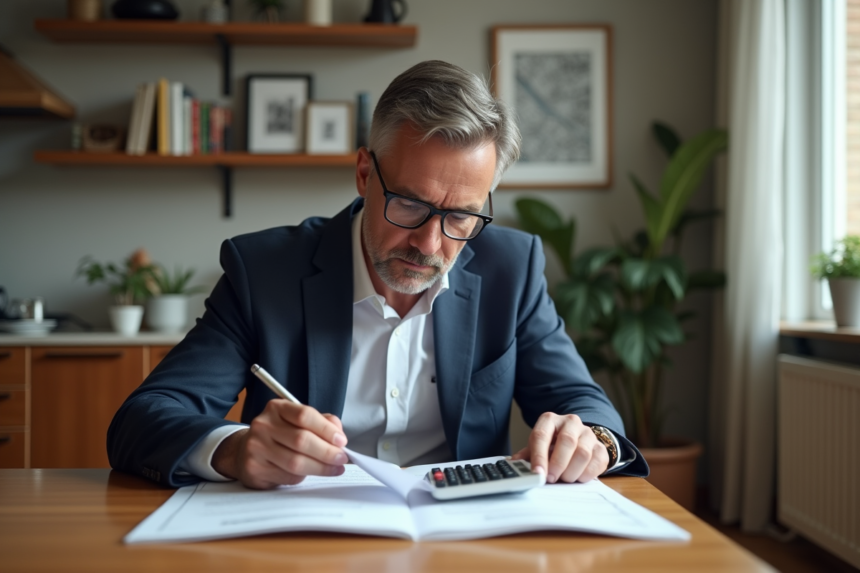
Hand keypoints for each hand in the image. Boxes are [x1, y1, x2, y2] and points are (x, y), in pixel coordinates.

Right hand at [212, 400, 348, 488]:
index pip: (305, 415)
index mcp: (276, 408)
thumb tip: (339, 435)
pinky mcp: (255, 468)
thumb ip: (320, 423)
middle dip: (327, 452)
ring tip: (334, 469)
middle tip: (342, 458)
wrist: (244, 452)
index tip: (342, 441)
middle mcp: (263, 425)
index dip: (326, 429)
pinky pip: (287, 476)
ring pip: (296, 462)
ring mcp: (256, 447)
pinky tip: (310, 473)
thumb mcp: (297, 422)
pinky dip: (303, 477)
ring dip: (321, 468)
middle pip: (302, 440)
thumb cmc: (278, 436)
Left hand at [511, 413, 608, 483]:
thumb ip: (527, 455)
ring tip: (563, 478)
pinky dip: (585, 474)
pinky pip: (596, 463)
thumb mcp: (538, 447)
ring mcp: (588, 434)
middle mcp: (570, 422)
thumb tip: (512, 464)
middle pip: (566, 441)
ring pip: (582, 453)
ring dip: (571, 471)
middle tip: (551, 478)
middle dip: (557, 464)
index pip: (542, 435)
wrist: (578, 441)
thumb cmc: (553, 446)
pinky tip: (577, 477)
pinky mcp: (601, 447)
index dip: (538, 456)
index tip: (537, 473)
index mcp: (550, 420)